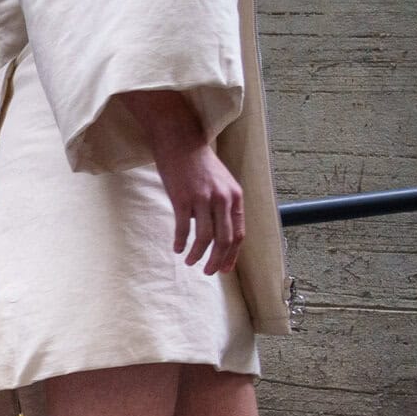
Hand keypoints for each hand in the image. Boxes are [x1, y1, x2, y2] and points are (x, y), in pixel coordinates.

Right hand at [118, 90, 245, 275]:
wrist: (181, 144)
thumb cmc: (199, 165)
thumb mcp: (221, 184)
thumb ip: (223, 206)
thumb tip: (217, 232)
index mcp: (235, 196)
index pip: (239, 232)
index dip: (232, 254)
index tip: (224, 269)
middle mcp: (222, 198)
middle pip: (224, 239)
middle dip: (217, 260)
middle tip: (208, 272)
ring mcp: (203, 199)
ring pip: (205, 237)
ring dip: (198, 254)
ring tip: (190, 262)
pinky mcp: (183, 199)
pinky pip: (184, 228)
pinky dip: (181, 242)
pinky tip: (177, 248)